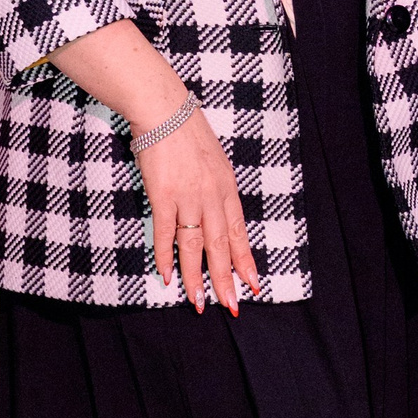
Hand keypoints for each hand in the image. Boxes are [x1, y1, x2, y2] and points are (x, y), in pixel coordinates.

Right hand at [138, 103, 259, 315]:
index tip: (254, 284)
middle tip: (231, 306)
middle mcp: (212, 197)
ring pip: (195, 246)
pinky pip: (166, 233)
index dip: (246, 261)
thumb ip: (217, 189)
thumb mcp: (215, 162)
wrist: (165, 111)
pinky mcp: (163, 196)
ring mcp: (188, 198)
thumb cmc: (188, 133)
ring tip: (199, 302)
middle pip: (221, 246)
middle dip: (227, 279)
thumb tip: (217, 213)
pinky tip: (168, 277)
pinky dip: (166, 257)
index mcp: (227, 189)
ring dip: (197, 277)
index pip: (239, 233)